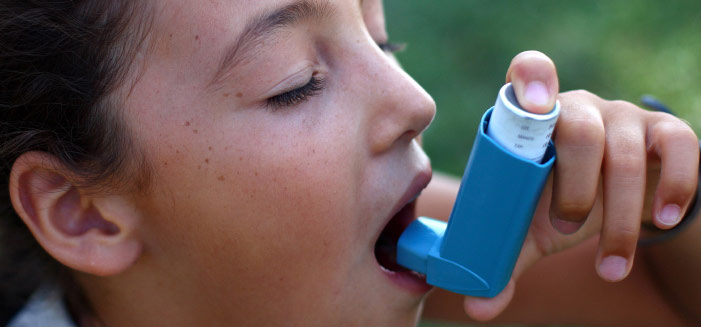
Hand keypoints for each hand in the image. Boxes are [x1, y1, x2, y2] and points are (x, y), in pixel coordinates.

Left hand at [462, 51, 699, 320]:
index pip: (530, 71)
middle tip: (563, 231)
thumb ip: (505, 258)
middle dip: (574, 188)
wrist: (615, 202)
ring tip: (610, 265)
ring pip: (626, 153)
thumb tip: (476, 307)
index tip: (534, 107)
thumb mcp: (532, 227)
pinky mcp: (664, 132)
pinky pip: (681, 144)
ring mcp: (622, 117)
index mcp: (533, 118)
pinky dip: (676, 184)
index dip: (532, 79)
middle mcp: (578, 107)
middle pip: (579, 130)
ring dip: (619, 216)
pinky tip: (661, 219)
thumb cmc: (562, 203)